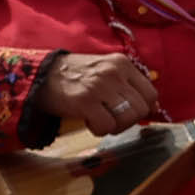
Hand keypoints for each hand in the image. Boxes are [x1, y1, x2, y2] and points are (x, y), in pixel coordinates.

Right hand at [35, 51, 160, 138]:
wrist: (40, 74)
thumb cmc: (75, 76)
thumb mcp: (105, 71)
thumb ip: (128, 85)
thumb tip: (153, 108)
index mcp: (122, 64)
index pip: (151, 94)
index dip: (143, 109)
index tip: (129, 113)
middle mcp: (113, 73)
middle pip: (141, 109)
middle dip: (128, 121)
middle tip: (111, 118)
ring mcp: (99, 87)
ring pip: (128, 118)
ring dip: (115, 126)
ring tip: (100, 119)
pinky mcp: (84, 101)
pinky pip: (107, 126)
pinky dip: (99, 130)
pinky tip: (88, 121)